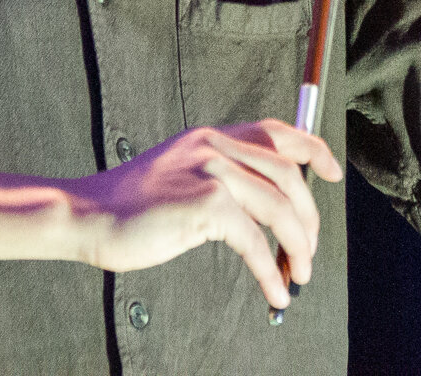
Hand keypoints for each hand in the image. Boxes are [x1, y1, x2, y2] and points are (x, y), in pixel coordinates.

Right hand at [65, 119, 341, 310]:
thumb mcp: (179, 172)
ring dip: (299, 247)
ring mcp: (211, 172)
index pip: (277, 132)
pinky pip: (256, 242)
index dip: (314, 149)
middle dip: (308, 218)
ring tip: (299, 274)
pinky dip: (272, 270)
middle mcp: (215, 146)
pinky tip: (276, 289)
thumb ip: (218, 174)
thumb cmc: (129, 206)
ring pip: (280, 209)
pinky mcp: (206, 205)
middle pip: (289, 175)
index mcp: (211, 137)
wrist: (86, 214)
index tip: (334, 171)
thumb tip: (264, 205)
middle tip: (309, 251)